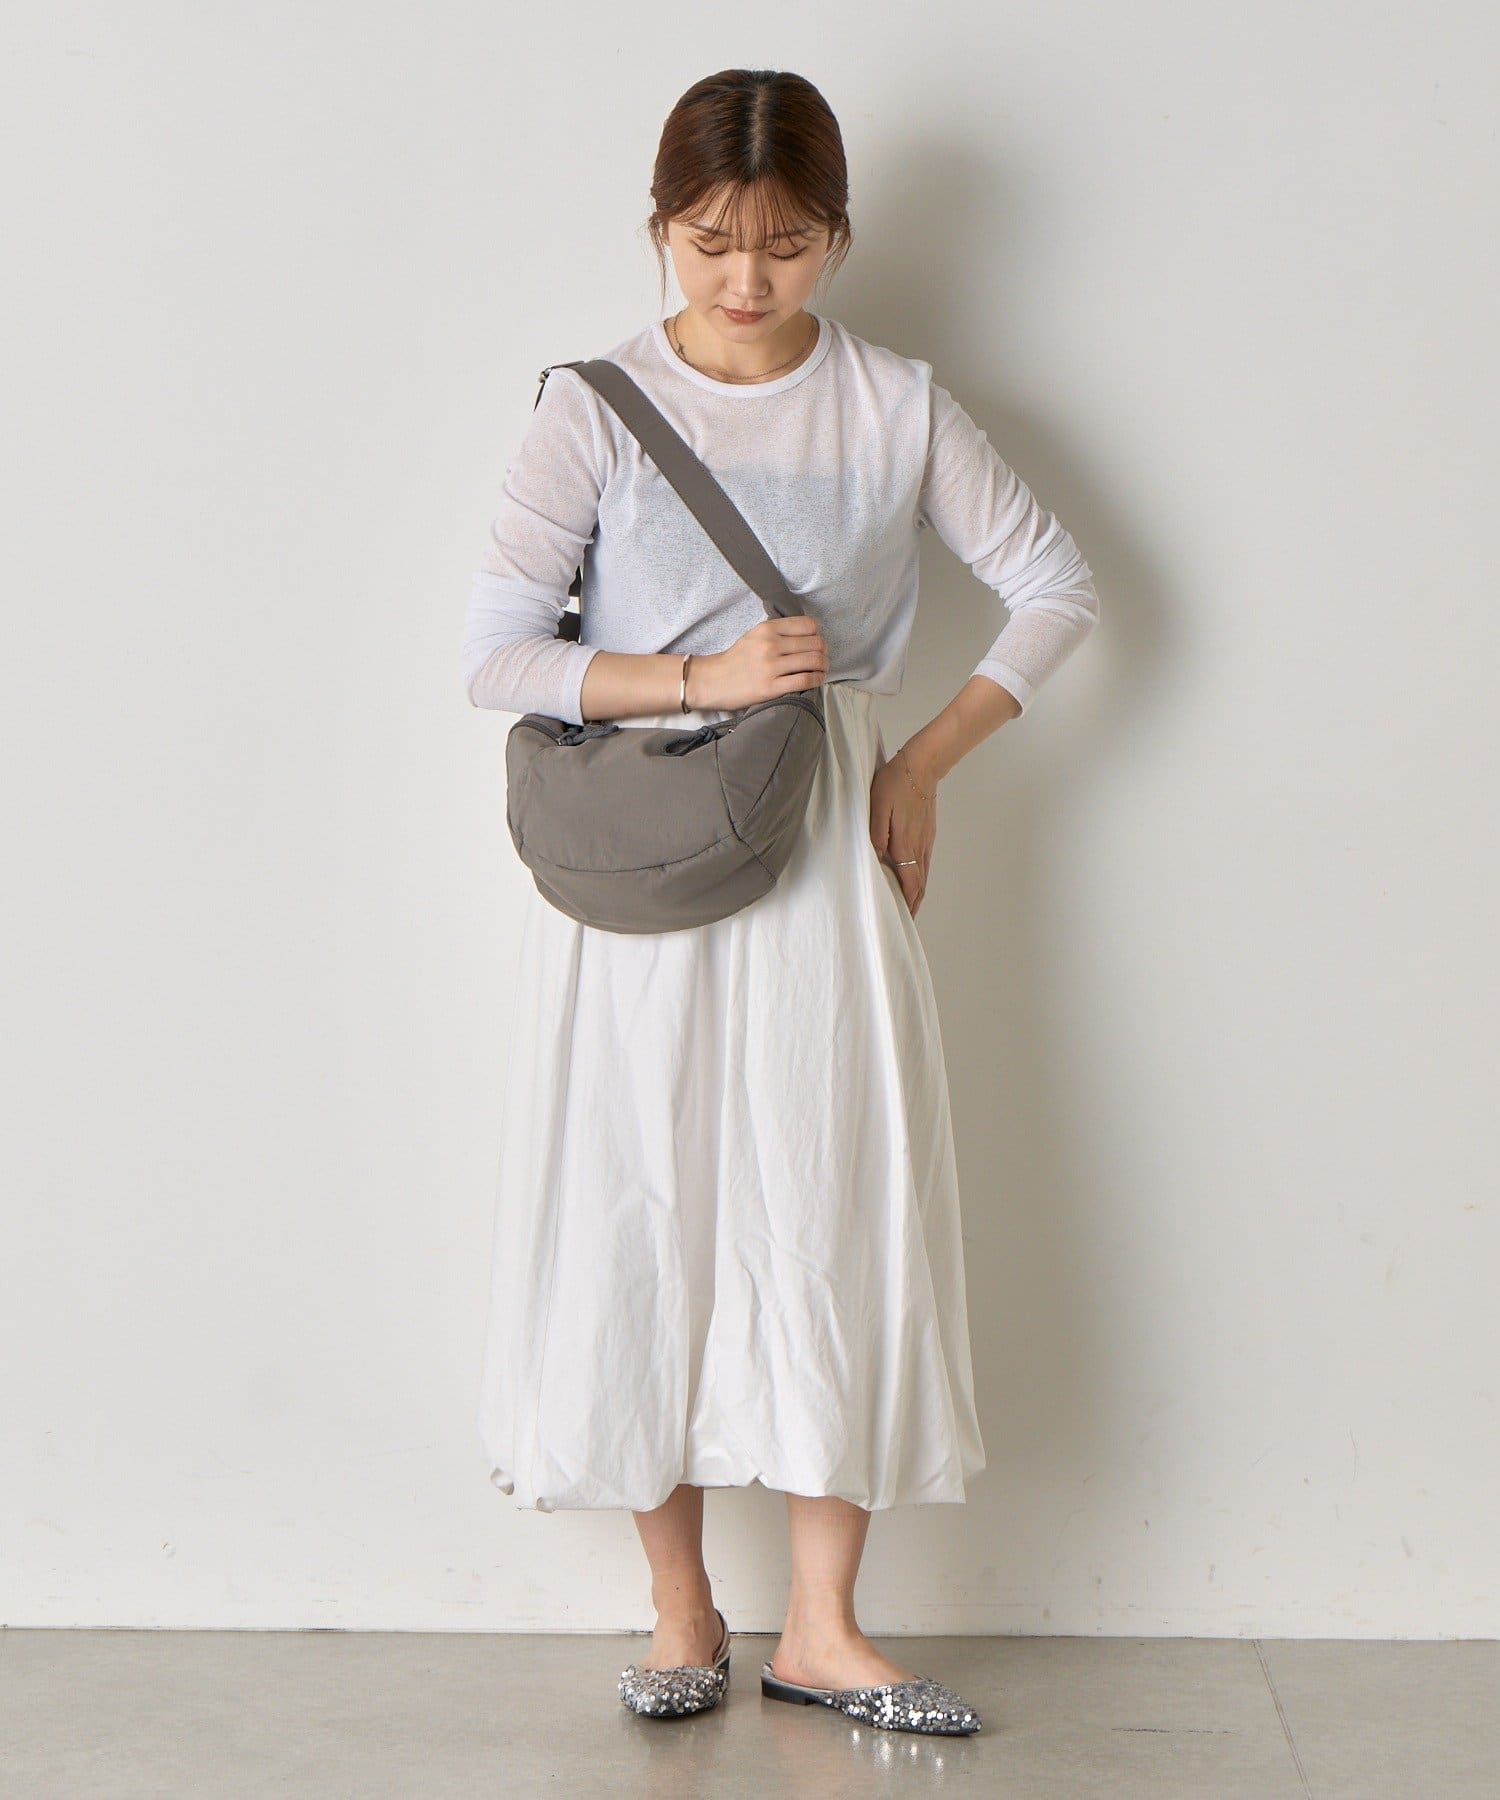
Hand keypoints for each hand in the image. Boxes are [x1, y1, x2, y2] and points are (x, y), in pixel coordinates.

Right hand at [690, 615, 827, 710]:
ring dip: (823, 666)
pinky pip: (805, 680)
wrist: (713, 680)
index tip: (815, 643)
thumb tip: (807, 635)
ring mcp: (771, 666)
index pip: (808, 625)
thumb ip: (778, 632)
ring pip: (813, 661)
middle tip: (822, 659)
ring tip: (821, 670)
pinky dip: (817, 679)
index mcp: (767, 628)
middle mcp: (770, 645)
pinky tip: (816, 680)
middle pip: (815, 643)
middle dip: (823, 652)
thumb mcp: (754, 635)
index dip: (817, 635)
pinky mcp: (771, 687)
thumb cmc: (736, 659)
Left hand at [869, 742, 937, 917]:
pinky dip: (921, 878)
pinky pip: (925, 863)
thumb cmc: (895, 784)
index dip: (906, 902)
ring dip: (917, 893)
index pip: (909, 882)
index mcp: (905, 843)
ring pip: (924, 875)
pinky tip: (915, 880)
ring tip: (910, 906)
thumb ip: (876, 833)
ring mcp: (925, 840)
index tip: (903, 918)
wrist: (922, 766)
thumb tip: (875, 858)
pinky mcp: (927, 833)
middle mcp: (918, 846)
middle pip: (919, 884)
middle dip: (913, 904)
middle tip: (906, 921)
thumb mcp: (877, 805)